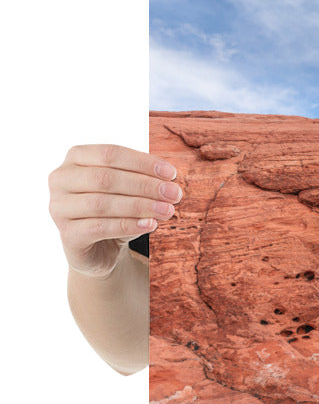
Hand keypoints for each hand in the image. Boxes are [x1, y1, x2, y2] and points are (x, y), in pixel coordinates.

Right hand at [48, 144, 181, 277]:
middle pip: (105, 178)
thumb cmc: (117, 210)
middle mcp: (61, 180)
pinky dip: (128, 225)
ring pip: (102, 203)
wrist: (101, 249)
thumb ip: (144, 180)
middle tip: (175, 194)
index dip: (143, 162)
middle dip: (145, 185)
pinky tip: (150, 224)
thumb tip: (169, 181)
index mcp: (76, 158)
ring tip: (168, 210)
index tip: (172, 174)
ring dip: (140, 206)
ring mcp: (59, 208)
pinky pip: (99, 228)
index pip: (110, 154)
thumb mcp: (130, 190)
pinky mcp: (67, 235)